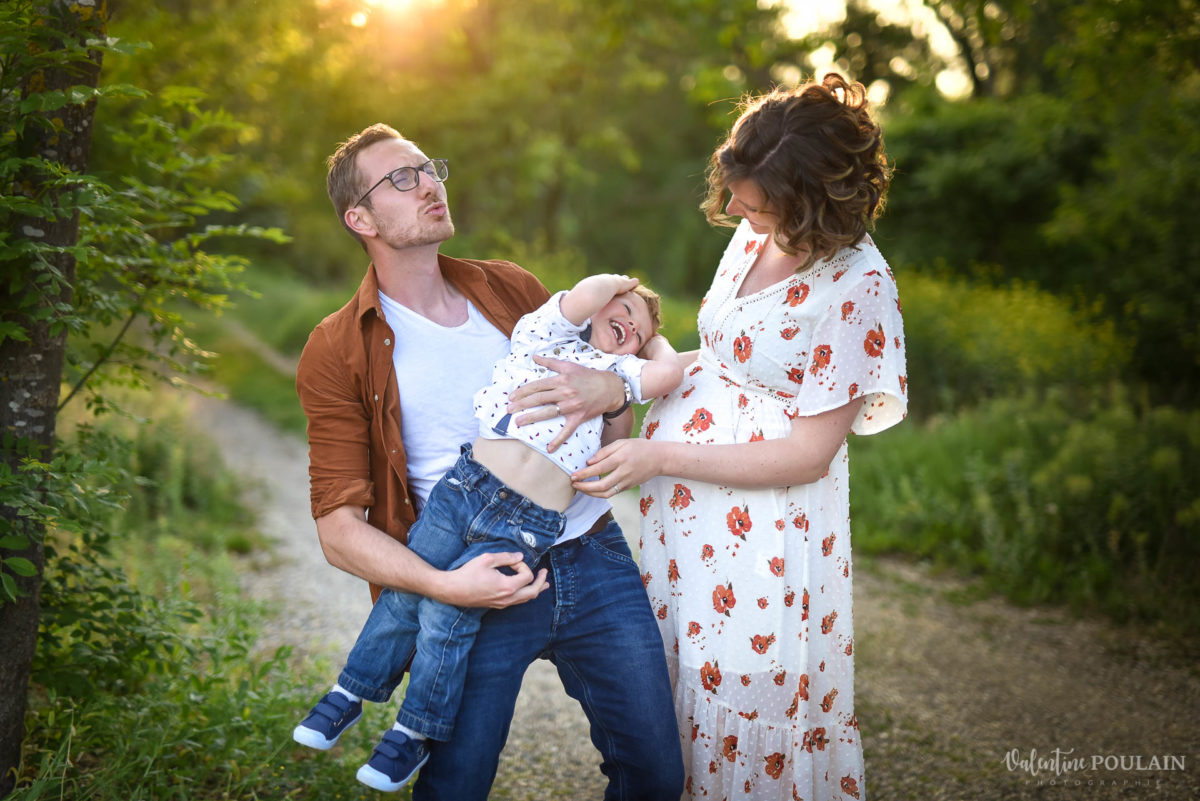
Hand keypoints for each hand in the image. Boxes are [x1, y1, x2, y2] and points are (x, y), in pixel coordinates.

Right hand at [438, 552, 548, 607]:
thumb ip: (506, 557)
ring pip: (525, 599)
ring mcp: (502, 604)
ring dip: (535, 590)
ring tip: (544, 585)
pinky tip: (525, 591)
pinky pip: (516, 602)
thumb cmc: (468, 573)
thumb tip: (520, 557)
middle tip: (545, 573)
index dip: (523, 565)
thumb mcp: (486, 559)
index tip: (512, 561)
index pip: (527, 576)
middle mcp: (507, 598)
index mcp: (507, 586)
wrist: (452, 590)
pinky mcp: (497, 605)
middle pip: (533, 592)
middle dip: (541, 582)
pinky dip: (525, 595)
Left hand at [507, 356, 623, 450]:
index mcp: (561, 379)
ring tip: (519, 422)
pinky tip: (549, 448)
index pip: (537, 385)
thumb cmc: (588, 376)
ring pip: (548, 412)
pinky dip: (558, 440)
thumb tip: (534, 357)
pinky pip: (567, 430)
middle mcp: (565, 392)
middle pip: (539, 399)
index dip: (523, 391)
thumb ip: (550, 362)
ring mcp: (572, 406)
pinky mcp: (579, 417)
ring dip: (532, 418)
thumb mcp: (569, 365)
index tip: (511, 397)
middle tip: (509, 410)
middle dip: (522, 404)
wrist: (610, 387)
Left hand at [570, 437, 662, 496]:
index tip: (573, 475)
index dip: (584, 474)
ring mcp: (627, 482)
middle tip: (573, 484)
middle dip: (585, 487)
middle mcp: (624, 472)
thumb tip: (589, 462)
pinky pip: (612, 493)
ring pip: (606, 493)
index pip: (599, 468)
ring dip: (590, 493)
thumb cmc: (639, 447)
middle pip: (601, 486)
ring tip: (580, 488)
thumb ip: (604, 452)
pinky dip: (599, 493)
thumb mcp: (622, 443)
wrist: (659, 458)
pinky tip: (591, 489)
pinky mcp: (628, 487)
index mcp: (621, 458)